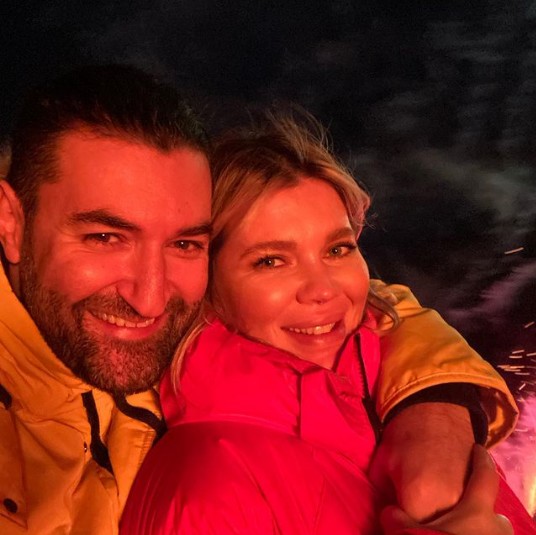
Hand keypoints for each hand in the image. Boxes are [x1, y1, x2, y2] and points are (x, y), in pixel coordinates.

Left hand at [381, 445, 512, 534]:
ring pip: (451, 523)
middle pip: (431, 528)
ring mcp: (467, 501)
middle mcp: (447, 507)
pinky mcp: (482, 493)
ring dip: (440, 514)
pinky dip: (455, 506)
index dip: (401, 520)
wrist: (436, 410)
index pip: (407, 529)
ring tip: (429, 494)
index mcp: (418, 502)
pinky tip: (445, 492)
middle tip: (411, 499)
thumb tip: (390, 515)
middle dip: (420, 519)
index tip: (397, 507)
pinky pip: (464, 510)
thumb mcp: (381, 467)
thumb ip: (386, 497)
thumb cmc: (403, 436)